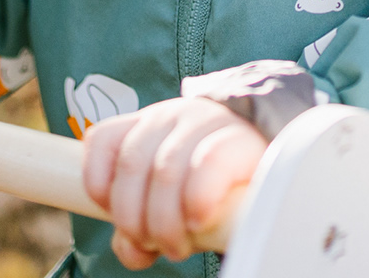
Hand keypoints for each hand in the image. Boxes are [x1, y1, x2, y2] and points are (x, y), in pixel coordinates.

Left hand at [81, 97, 267, 268]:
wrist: (270, 163)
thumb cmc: (210, 187)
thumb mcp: (167, 202)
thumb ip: (140, 224)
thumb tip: (134, 252)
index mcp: (143, 127)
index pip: (102, 140)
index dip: (98, 184)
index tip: (121, 222)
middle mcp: (168, 117)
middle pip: (131, 164)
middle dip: (134, 217)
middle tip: (155, 246)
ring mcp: (203, 122)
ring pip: (165, 170)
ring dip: (164, 221)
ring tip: (178, 248)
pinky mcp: (237, 139)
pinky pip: (207, 164)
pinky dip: (196, 199)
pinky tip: (198, 222)